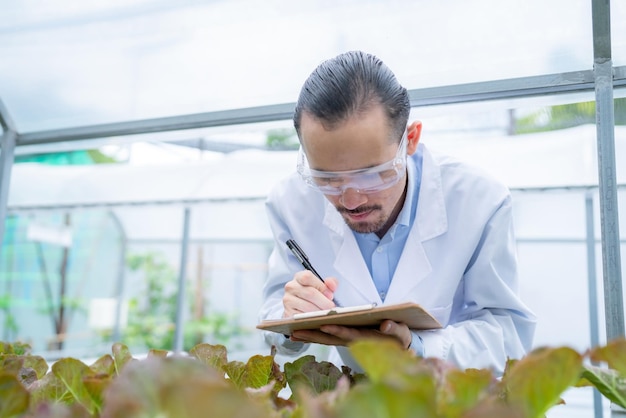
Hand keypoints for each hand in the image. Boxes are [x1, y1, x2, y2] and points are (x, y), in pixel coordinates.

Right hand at [282, 271, 338, 317]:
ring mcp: (288, 300)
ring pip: (307, 306)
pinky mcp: (288, 313)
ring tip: (326, 314)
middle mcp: (291, 287)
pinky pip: (302, 317)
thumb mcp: (321, 286)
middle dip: (324, 302)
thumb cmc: (312, 295)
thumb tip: (332, 285)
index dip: (321, 286)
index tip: (330, 295)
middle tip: (332, 308)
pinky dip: (312, 319)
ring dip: (319, 312)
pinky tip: (317, 319)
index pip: (307, 277)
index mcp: (299, 277)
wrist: (299, 308)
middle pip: (310, 293)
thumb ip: (330, 283)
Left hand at [290, 319, 411, 349]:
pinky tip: (301, 331)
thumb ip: (394, 329)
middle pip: (330, 338)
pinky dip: (314, 335)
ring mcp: (347, 341)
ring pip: (325, 339)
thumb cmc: (400, 337)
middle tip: (295, 331)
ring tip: (292, 331)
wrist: (399, 346)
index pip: (348, 334)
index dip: (336, 329)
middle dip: (313, 335)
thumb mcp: (401, 333)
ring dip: (309, 336)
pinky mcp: (345, 339)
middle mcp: (353, 341)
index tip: (323, 324)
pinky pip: (327, 338)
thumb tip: (385, 325)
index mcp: (366, 338)